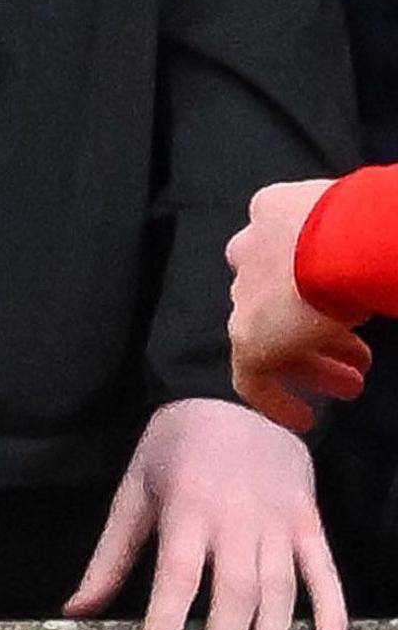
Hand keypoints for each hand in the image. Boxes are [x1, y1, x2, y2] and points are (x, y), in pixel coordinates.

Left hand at [66, 395, 349, 629]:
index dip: (165, 618)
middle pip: (233, 593)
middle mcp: (236, 519)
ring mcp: (278, 521)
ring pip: (279, 590)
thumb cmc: (174, 447)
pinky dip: (331, 604)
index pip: (176, 574)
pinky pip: (323, 567)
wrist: (234, 395)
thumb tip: (76, 610)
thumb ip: (110, 557)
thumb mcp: (134, 492)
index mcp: (186, 509)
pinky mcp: (308, 520)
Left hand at [231, 178, 374, 431]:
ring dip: (311, 361)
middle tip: (356, 359)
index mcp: (278, 211)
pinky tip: (305, 418)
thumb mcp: (369, 227)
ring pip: (269, 332)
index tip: (347, 310)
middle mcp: (253, 248)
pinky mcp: (246, 334)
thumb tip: (386, 261)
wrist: (355, 239)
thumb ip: (363, 246)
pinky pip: (252, 374)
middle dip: (318, 326)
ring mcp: (247, 292)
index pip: (284, 250)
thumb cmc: (375, 228)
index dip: (316, 283)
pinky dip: (276, 398)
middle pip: (274, 294)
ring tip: (350, 386)